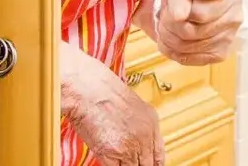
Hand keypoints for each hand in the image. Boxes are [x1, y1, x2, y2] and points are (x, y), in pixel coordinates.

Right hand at [61, 42, 163, 165]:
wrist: (88, 89)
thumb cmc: (103, 92)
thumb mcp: (132, 108)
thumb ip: (139, 128)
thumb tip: (138, 144)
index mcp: (151, 124)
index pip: (159, 158)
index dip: (153, 164)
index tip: (147, 165)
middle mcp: (144, 137)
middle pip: (147, 165)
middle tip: (130, 162)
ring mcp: (129, 147)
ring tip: (119, 160)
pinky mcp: (111, 153)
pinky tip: (110, 161)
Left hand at [153, 0, 243, 65]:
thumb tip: (179, 16)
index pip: (199, 14)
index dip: (177, 13)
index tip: (169, 6)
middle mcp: (234, 18)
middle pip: (192, 33)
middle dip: (168, 27)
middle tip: (162, 19)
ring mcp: (229, 38)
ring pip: (189, 48)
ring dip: (168, 40)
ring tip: (165, 28)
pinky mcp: (220, 53)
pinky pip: (191, 59)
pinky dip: (174, 52)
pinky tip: (171, 42)